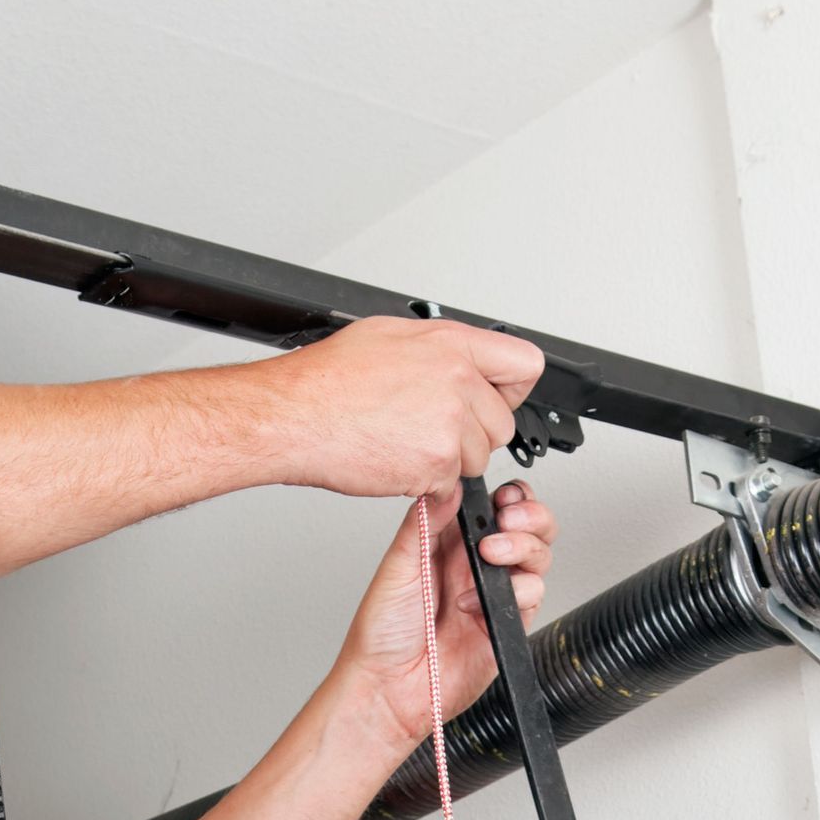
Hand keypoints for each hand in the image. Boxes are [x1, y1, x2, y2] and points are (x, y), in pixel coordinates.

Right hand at [257, 317, 545, 497]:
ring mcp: (450, 425)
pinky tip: (396, 457)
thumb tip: (458, 360)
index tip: (495, 398)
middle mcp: (458, 381)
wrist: (295, 415)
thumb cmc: (327, 379)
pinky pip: (450, 483)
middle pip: (502, 423)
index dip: (510, 388)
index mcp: (451, 344)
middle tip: (431, 428)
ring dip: (449, 460)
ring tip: (405, 441)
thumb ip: (439, 349)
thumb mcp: (389, 336)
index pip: (524, 365)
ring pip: (478, 458)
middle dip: (474, 434)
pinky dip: (426, 481)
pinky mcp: (437, 464)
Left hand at [333, 478, 555, 759]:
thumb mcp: (397, 567)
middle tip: (508, 520)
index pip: (492, 508)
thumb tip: (449, 486)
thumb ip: (425, 524)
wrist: (389, 688)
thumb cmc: (382, 635)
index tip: (501, 497)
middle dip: (529, 516)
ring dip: (524, 546)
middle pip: (527, 527)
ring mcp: (492, 595)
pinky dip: (519, 589)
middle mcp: (474, 566)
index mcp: (447, 545)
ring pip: (537, 556)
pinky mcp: (505, 624)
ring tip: (493, 554)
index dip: (507, 497)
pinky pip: (533, 595)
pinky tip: (484, 600)